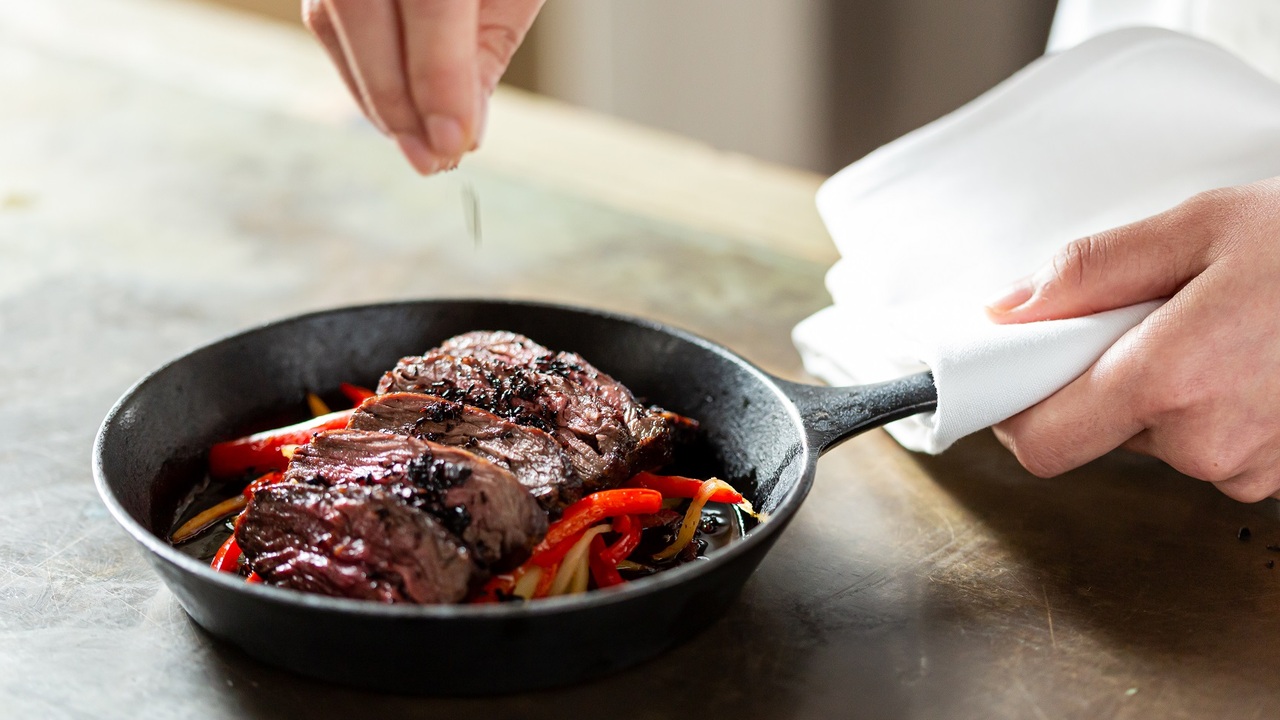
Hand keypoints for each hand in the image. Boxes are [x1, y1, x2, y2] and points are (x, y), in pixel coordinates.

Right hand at [302, 0, 544, 173]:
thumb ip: (486, 46)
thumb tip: (463, 129)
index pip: (430, 0)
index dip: (439, 77)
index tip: (457, 144)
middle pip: (359, 7)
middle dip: (396, 97)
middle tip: (434, 159)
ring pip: (330, 14)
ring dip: (373, 92)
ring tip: (416, 142)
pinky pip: (324, 11)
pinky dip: (358, 65)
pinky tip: (391, 104)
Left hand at [985, 177, 1279, 501]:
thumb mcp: (1198, 227)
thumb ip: (1092, 272)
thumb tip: (1011, 309)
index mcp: (1172, 382)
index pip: (1046, 443)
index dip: (1022, 409)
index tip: (1022, 375)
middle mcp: (1209, 442)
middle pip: (1104, 431)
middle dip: (1108, 378)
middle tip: (1152, 317)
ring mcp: (1254, 467)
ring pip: (1162, 438)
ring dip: (1168, 391)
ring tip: (1221, 330)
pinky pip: (1216, 445)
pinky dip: (1215, 406)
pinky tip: (1252, 359)